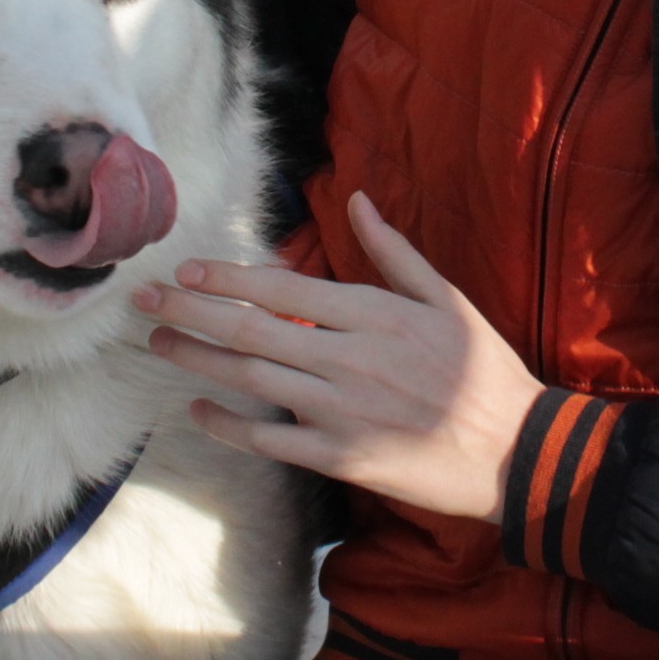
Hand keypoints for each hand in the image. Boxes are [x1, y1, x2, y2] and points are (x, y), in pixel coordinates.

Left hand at [136, 193, 543, 523]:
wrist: (515, 450)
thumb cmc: (484, 370)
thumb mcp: (447, 299)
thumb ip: (394, 252)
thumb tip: (356, 201)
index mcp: (374, 314)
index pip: (283, 289)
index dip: (227, 278)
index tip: (185, 269)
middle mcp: (349, 359)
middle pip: (251, 330)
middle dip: (191, 311)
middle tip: (143, 301)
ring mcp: (342, 412)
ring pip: (251, 380)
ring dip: (198, 359)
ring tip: (158, 343)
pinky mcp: (341, 458)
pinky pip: (270, 440)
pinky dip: (228, 425)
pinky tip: (197, 408)